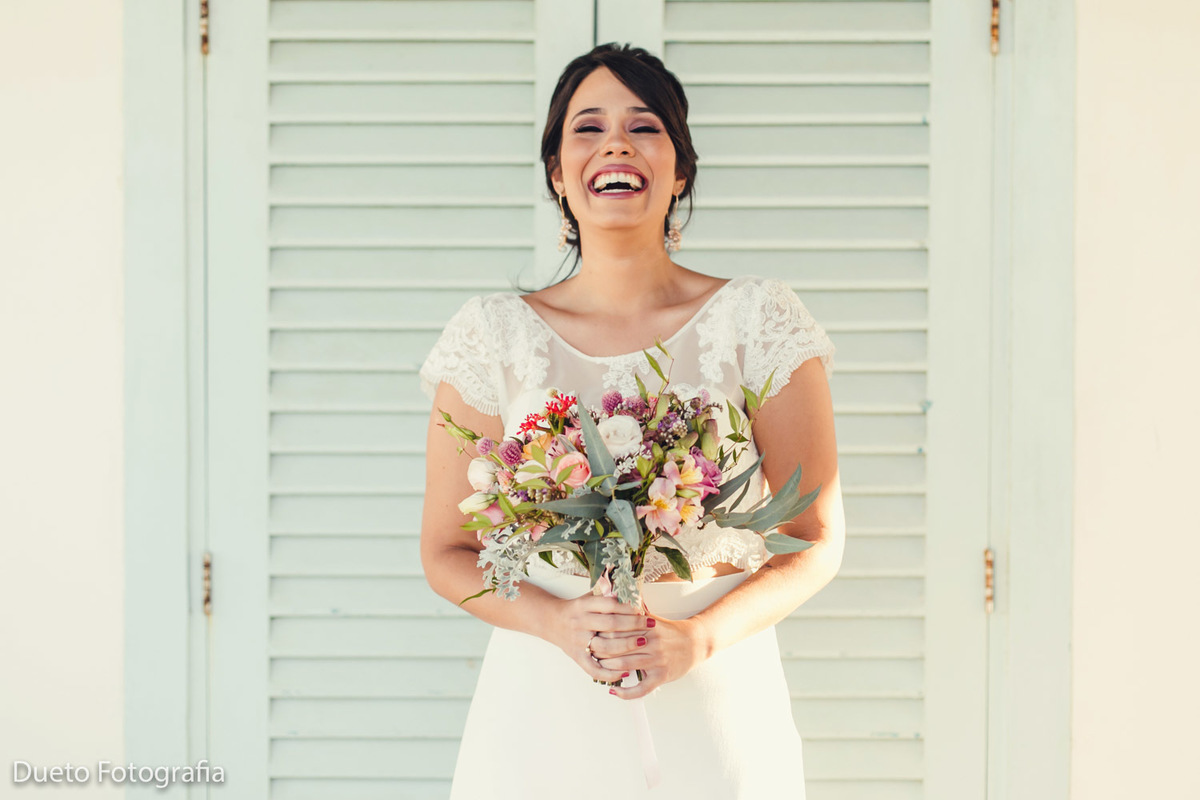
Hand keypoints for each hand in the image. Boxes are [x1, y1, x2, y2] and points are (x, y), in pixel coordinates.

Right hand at [547, 593, 653, 684]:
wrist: (550, 621)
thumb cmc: (575, 609)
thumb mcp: (587, 596)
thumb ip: (605, 594)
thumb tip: (628, 588)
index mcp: (583, 606)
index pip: (609, 605)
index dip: (628, 607)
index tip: (643, 608)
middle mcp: (580, 623)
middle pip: (611, 625)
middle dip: (633, 624)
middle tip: (650, 624)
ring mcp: (578, 642)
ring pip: (605, 647)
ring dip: (627, 646)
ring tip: (644, 642)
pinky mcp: (577, 657)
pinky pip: (594, 669)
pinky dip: (610, 673)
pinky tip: (625, 672)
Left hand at [594, 614, 709, 699]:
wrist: (695, 643)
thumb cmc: (670, 631)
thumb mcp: (652, 618)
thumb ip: (633, 611)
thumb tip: (613, 597)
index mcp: (647, 625)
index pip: (618, 628)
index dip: (602, 632)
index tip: (592, 633)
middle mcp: (652, 642)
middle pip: (618, 647)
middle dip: (601, 651)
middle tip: (590, 652)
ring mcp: (657, 660)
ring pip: (625, 666)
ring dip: (608, 669)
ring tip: (598, 668)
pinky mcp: (662, 676)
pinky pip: (641, 688)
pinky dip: (626, 693)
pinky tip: (614, 691)